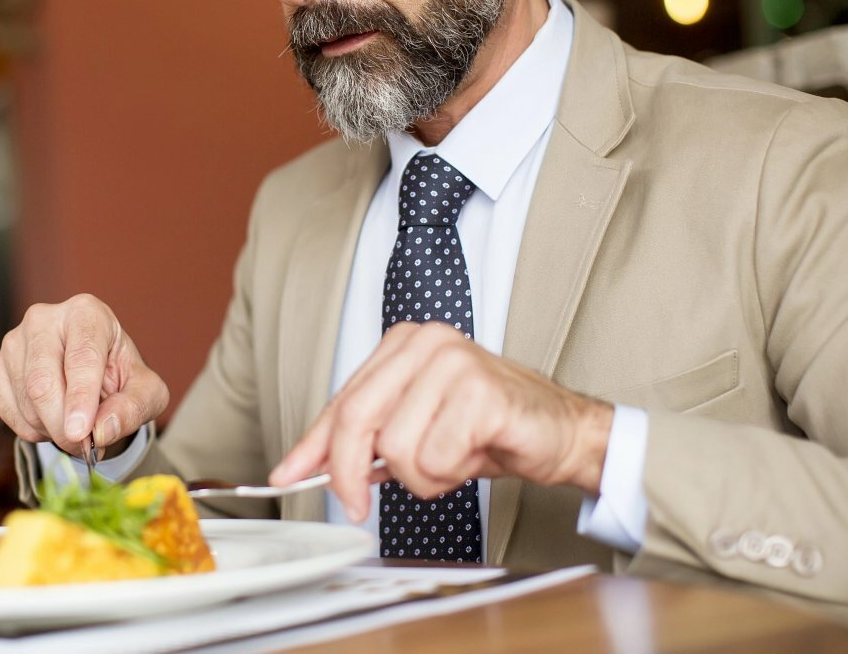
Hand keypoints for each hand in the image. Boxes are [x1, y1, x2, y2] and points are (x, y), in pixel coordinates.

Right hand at [0, 294, 169, 456]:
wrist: (93, 376)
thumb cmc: (121, 377)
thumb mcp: (146, 391)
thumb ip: (134, 407)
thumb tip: (102, 430)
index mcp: (86, 313)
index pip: (81, 358)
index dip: (80, 398)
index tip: (81, 432)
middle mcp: (44, 319)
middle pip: (42, 381)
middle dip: (62, 424)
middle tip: (83, 446)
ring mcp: (14, 341)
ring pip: (24, 399)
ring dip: (50, 428)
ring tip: (73, 424)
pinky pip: (6, 410)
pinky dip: (30, 429)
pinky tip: (50, 420)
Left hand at [270, 321, 612, 522]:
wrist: (561, 433)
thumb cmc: (490, 428)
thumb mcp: (419, 430)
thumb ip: (370, 442)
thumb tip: (316, 466)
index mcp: (404, 344)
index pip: (343, 400)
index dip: (312, 446)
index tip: (287, 475)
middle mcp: (425, 343)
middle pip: (357, 419)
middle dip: (350, 473)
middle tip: (357, 505)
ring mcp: (453, 362)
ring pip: (397, 447)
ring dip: (423, 474)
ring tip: (453, 458)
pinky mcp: (480, 391)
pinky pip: (435, 456)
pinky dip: (450, 473)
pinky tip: (474, 455)